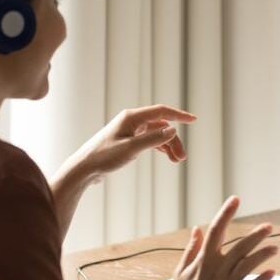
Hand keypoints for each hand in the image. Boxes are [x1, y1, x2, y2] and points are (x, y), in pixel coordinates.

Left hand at [63, 105, 195, 182]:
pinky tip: (168, 157)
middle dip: (174, 140)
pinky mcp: (128, 140)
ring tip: (177, 161)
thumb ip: (153, 139)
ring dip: (168, 146)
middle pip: (162, 126)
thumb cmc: (104, 156)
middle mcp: (132, 121)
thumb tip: (173, 130)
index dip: (179, 115)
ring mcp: (130, 130)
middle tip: (182, 158)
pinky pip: (150, 140)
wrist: (85, 168)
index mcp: (132, 117)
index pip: (161, 111)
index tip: (194, 120)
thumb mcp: (131, 148)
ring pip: (157, 135)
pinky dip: (160, 148)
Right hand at [166, 197, 276, 279]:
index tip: (235, 199)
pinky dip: (263, 279)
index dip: (226, 213)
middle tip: (268, 226)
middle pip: (240, 246)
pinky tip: (271, 272)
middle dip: (256, 235)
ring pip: (249, 264)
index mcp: (203, 260)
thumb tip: (196, 229)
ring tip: (274, 247)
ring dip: (263, 254)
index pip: (215, 230)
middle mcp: (217, 270)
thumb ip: (191, 249)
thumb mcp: (180, 272)